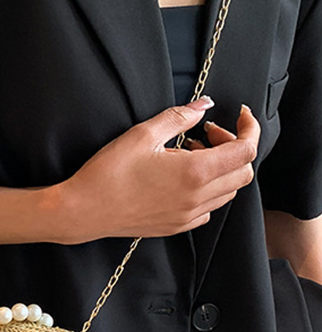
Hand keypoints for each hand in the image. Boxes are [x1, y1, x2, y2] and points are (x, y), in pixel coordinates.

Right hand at [53, 98, 260, 243]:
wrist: (83, 210)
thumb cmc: (108, 174)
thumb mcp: (142, 134)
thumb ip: (179, 117)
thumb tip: (204, 105)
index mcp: (194, 172)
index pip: (246, 150)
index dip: (249, 129)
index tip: (239, 116)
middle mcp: (197, 198)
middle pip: (243, 173)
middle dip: (235, 148)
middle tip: (208, 134)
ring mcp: (187, 216)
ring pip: (227, 192)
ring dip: (221, 170)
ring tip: (192, 154)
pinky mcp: (175, 226)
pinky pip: (207, 209)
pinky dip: (207, 191)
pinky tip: (182, 179)